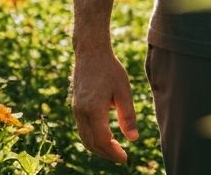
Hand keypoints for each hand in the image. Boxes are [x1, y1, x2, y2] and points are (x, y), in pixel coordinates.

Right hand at [71, 47, 138, 161]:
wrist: (91, 52)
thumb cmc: (110, 69)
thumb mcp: (123, 90)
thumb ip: (128, 115)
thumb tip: (134, 139)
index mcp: (93, 110)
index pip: (102, 141)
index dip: (113, 153)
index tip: (125, 158)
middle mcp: (81, 113)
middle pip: (92, 144)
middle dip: (106, 154)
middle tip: (122, 157)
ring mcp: (76, 111)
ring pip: (85, 138)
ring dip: (99, 148)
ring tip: (114, 149)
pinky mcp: (76, 107)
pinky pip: (82, 130)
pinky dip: (93, 138)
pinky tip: (105, 136)